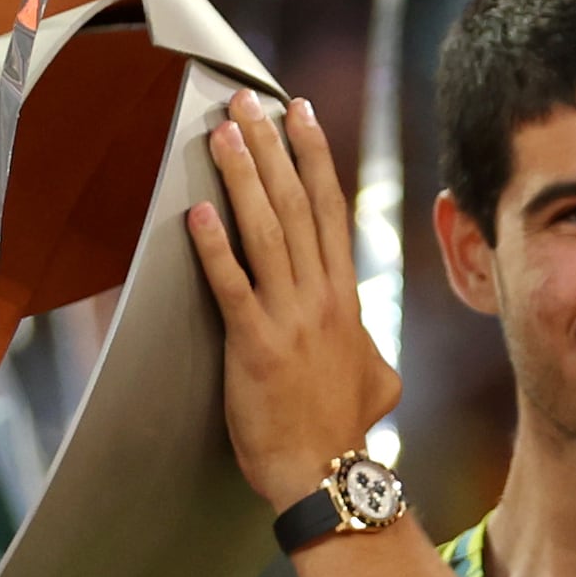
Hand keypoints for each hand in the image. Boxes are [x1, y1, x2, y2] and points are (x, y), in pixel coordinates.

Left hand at [187, 93, 401, 512]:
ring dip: (244, 177)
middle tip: (249, 100)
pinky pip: (233, 287)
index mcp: (345, 297)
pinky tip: (197, 213)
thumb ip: (373, 351)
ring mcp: (290, 319)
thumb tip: (376, 352)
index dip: (313, 156)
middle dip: (272, 146)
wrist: (327, 476)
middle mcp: (321, 297)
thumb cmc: (344, 431)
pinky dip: (215, 249)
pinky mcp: (256, 347)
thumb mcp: (378, 381)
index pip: (330, 210)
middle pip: (297, 204)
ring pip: (267, 232)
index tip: (299, 114)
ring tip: (224, 132)